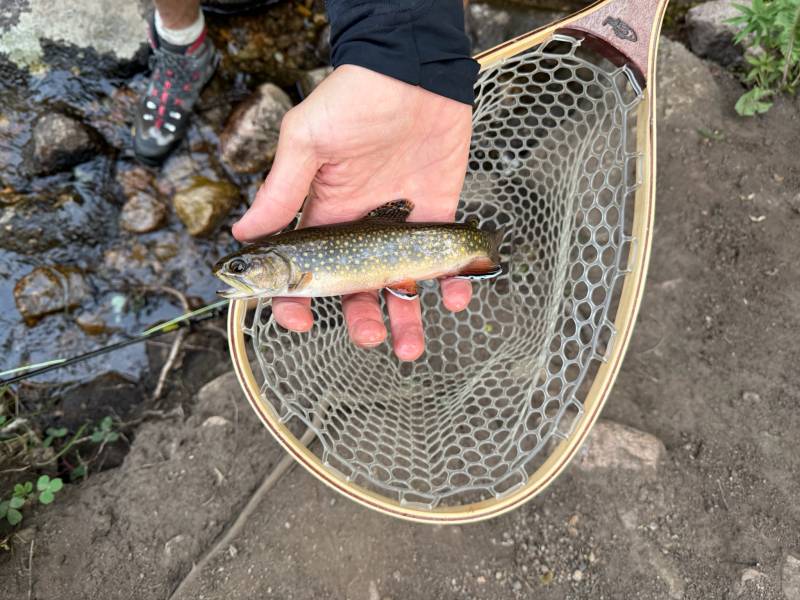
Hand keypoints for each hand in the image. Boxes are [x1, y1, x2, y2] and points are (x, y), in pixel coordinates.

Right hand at [232, 65, 472, 360]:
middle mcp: (360, 229)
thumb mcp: (307, 142)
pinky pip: (444, 259)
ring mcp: (400, 226)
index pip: (305, 270)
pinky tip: (454, 300)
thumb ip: (282, 191)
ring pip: (399, 284)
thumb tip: (245, 234)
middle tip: (368, 338)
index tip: (299, 321)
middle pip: (355, 289)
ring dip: (405, 318)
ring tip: (410, 347)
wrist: (413, 72)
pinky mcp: (439, 215)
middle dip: (360, 320)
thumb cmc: (353, 100)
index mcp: (323, 216)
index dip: (296, 301)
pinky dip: (452, 283)